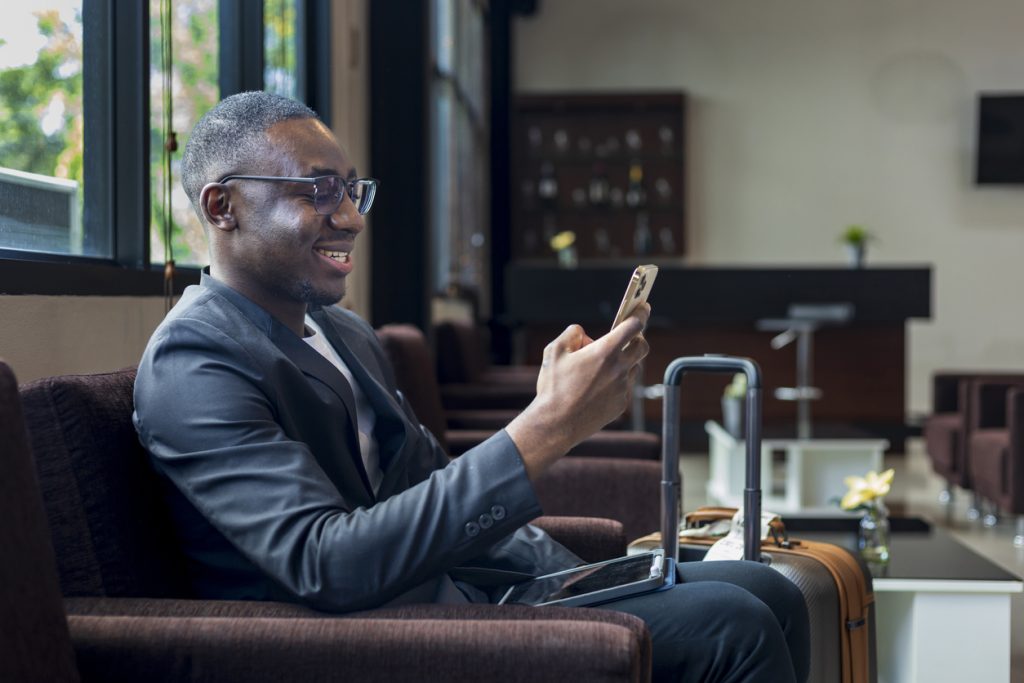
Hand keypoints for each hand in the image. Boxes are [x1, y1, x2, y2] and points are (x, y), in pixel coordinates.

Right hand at [506, 303, 649, 479]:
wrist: (556, 424)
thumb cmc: (553, 387)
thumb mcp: (554, 351)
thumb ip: (572, 334)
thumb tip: (583, 334)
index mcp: (604, 352)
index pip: (633, 326)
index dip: (640, 314)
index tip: (642, 308)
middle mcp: (618, 369)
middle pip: (642, 346)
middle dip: (639, 337)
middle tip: (628, 335)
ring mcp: (622, 388)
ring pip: (633, 367)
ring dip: (624, 361)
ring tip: (602, 365)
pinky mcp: (620, 404)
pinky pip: (624, 387)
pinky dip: (616, 381)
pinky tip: (597, 386)